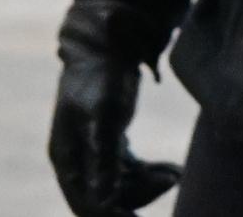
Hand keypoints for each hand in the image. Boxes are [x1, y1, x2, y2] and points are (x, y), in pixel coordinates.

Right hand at [49, 1, 180, 215]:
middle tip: (171, 180)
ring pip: (121, 187)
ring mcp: (93, 153)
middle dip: (138, 197)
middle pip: (105, 199)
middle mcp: (76, 161)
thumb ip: (104, 159)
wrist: (108, 43)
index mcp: (67, 159)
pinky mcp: (110, 144)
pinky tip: (173, 169)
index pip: (86, 204)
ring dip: (148, 185)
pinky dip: (151, 174)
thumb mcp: (103, 116)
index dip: (113, 215)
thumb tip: (103, 202)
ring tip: (175, 172)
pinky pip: (130, 172)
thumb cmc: (101, 77)